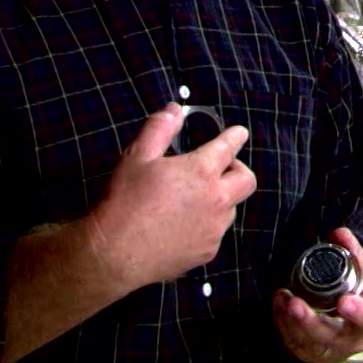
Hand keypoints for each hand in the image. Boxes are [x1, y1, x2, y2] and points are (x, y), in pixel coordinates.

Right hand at [83, 104, 255, 290]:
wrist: (116, 252)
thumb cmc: (126, 200)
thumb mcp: (137, 156)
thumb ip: (159, 128)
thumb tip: (174, 110)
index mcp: (201, 172)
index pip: (228, 147)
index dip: (235, 137)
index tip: (239, 133)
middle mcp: (216, 200)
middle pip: (246, 181)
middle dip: (238, 170)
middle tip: (220, 168)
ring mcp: (214, 230)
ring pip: (231, 209)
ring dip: (220, 199)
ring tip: (193, 199)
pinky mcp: (207, 252)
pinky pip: (215, 233)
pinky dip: (206, 225)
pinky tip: (182, 226)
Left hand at [273, 227, 362, 362]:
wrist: (349, 324)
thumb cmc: (357, 296)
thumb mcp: (361, 275)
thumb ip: (352, 253)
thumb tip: (339, 232)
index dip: (359, 312)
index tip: (343, 302)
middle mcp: (353, 338)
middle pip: (333, 336)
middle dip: (311, 322)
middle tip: (295, 303)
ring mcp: (331, 349)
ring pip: (309, 342)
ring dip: (291, 321)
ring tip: (282, 298)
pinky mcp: (311, 353)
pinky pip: (294, 342)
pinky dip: (283, 323)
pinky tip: (279, 304)